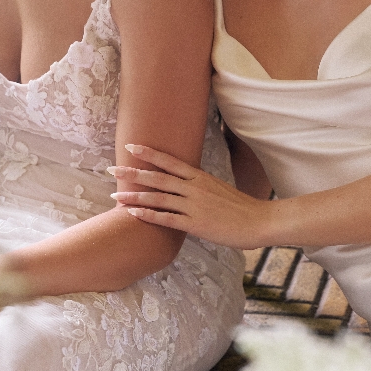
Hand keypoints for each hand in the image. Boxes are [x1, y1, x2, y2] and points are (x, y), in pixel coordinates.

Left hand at [110, 144, 276, 249]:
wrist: (259, 221)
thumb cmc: (241, 207)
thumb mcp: (219, 189)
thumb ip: (200, 187)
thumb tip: (186, 185)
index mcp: (200, 177)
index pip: (170, 160)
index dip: (149, 153)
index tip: (131, 146)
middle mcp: (195, 187)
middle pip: (158, 176)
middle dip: (133, 172)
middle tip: (112, 169)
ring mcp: (194, 205)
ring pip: (158, 197)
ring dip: (135, 196)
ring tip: (115, 195)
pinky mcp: (195, 224)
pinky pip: (166, 219)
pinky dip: (148, 215)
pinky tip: (132, 213)